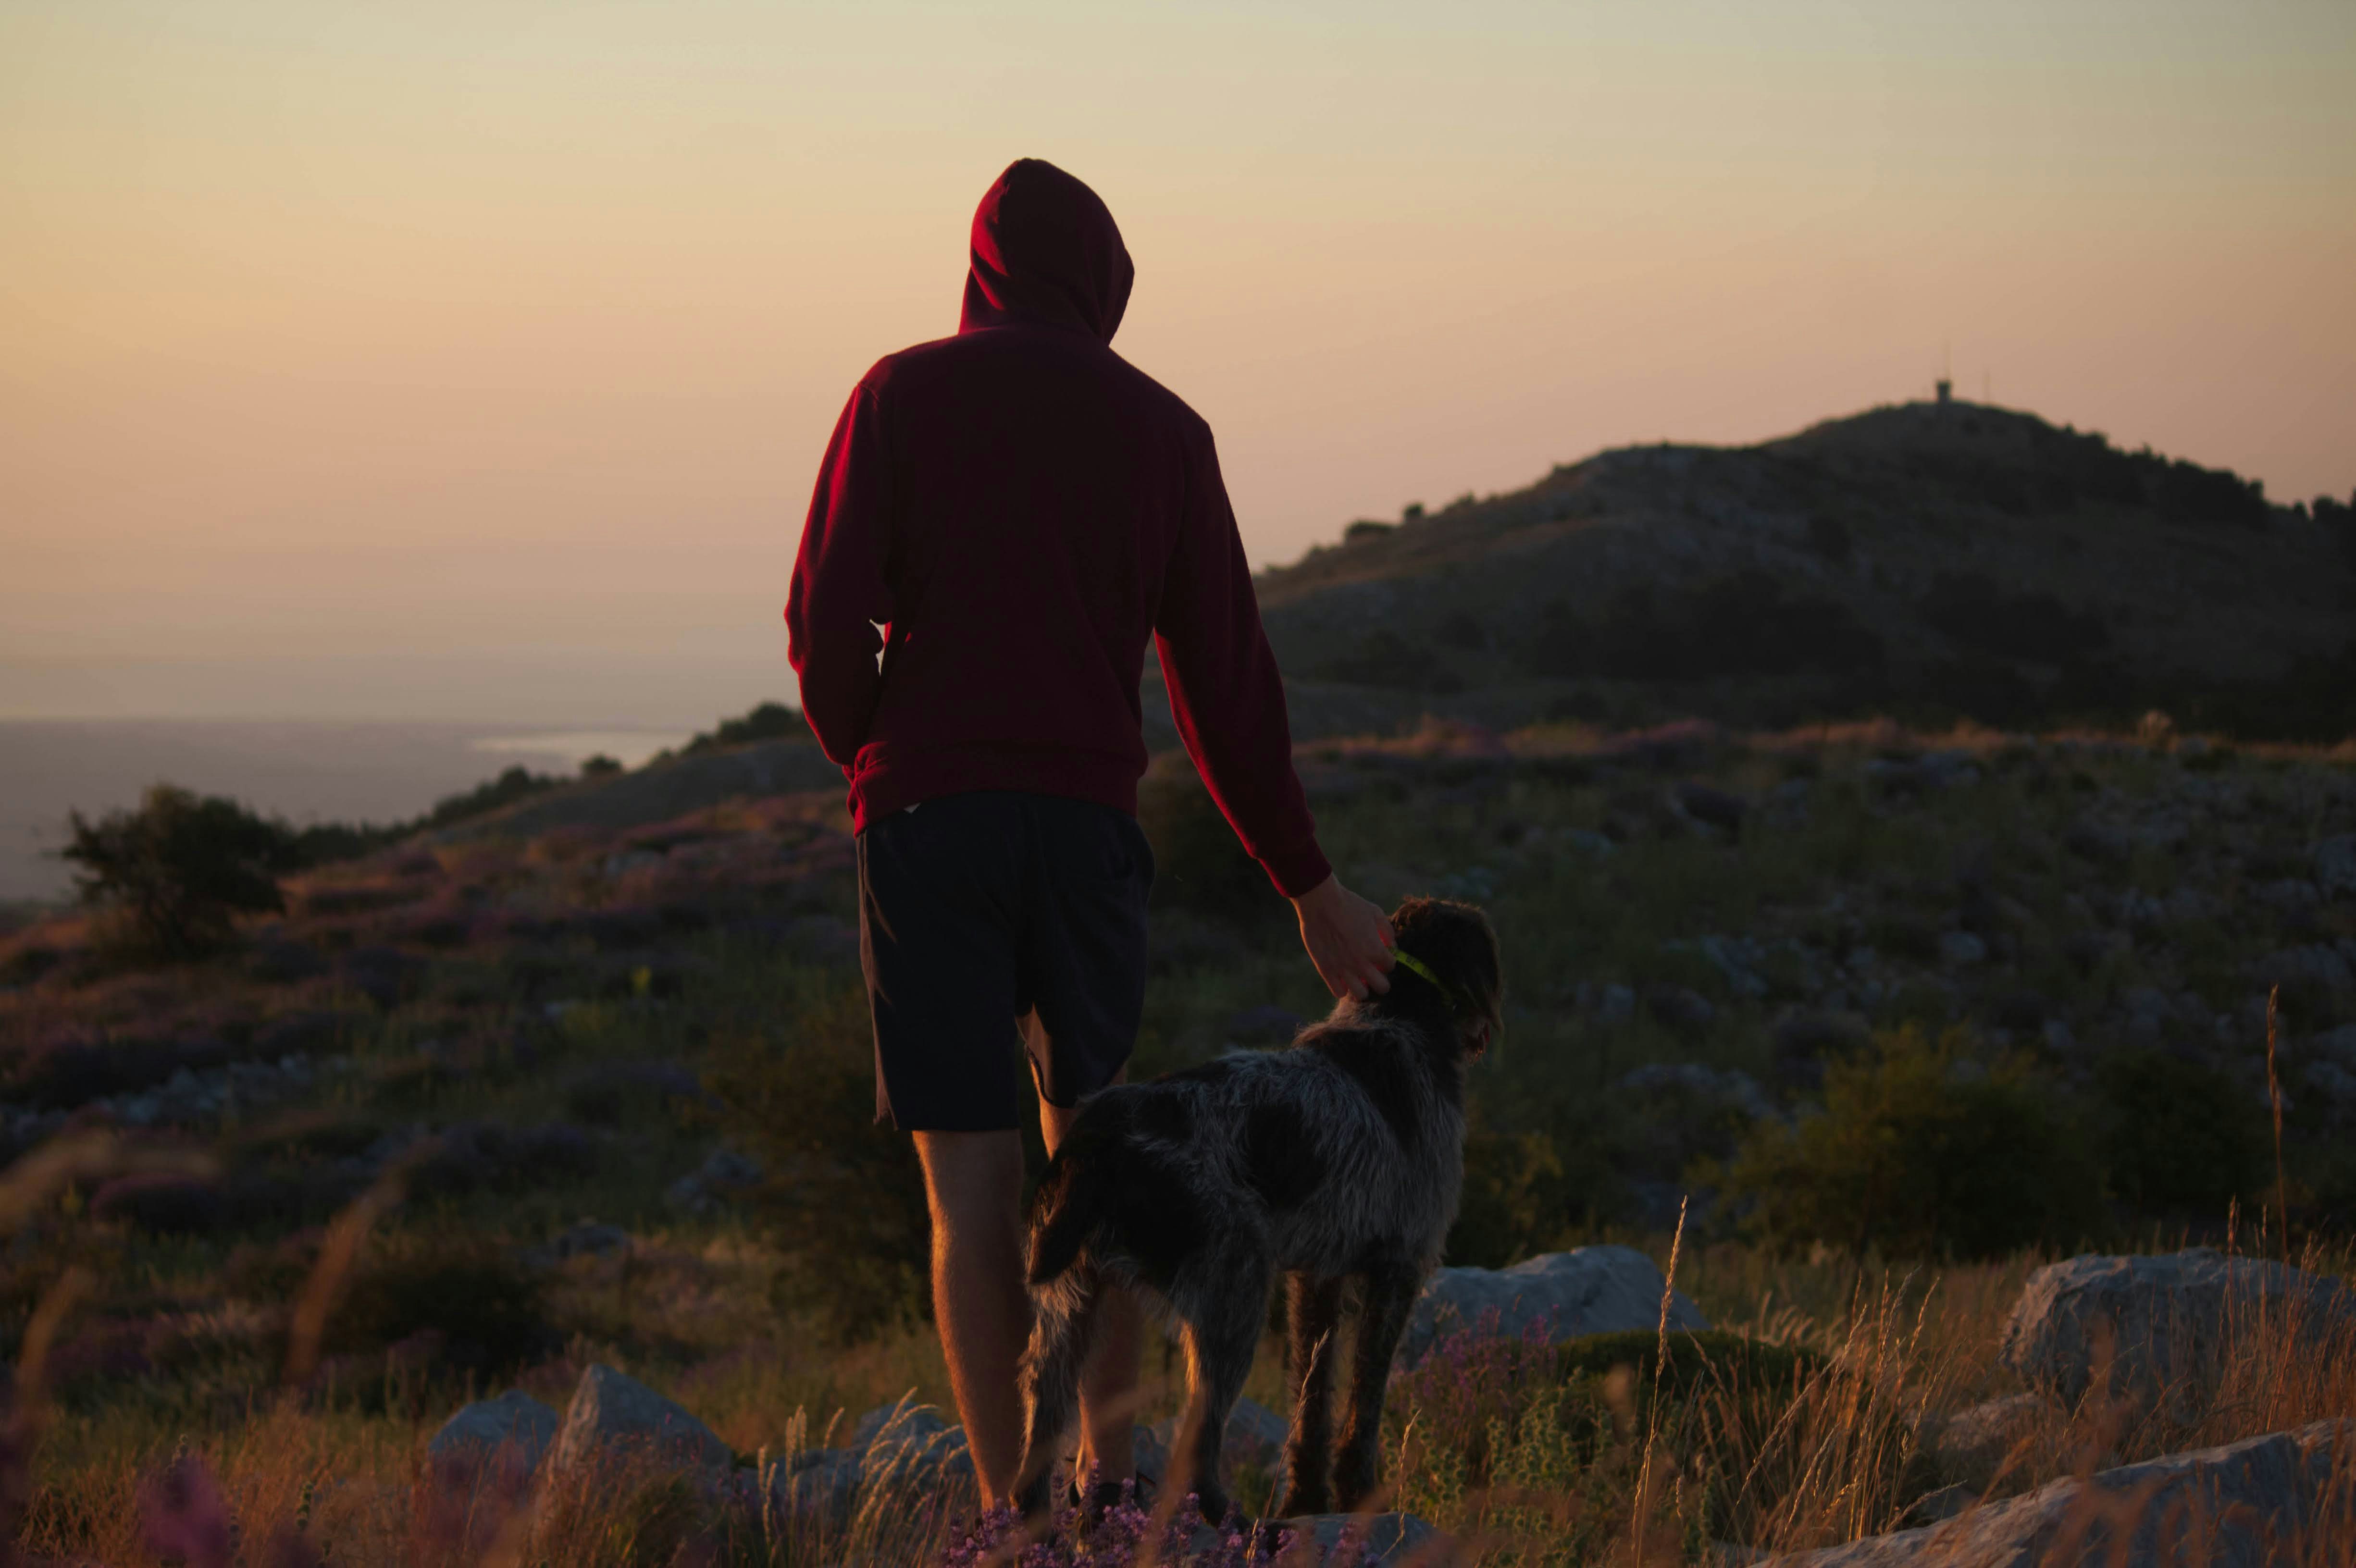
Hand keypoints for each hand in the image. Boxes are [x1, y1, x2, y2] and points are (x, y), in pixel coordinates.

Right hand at [1291, 875, 1394, 1000]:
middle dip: (1381, 980)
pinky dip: (1343, 988)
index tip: (1381, 955)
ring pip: (1361, 994)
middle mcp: (1361, 964)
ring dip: (1362, 987)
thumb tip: (1392, 947)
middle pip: (1382, 987)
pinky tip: (1342, 977)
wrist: (1320, 903)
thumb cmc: (1349, 904)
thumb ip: (1387, 931)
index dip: (1387, 960)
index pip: (1391, 966)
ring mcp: (1343, 969)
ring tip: (1357, 977)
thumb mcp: (1375, 912)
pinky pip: (1339, 992)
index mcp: (1376, 949)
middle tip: (1374, 972)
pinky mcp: (1326, 970)